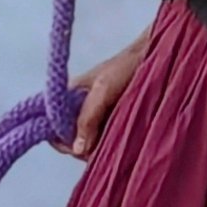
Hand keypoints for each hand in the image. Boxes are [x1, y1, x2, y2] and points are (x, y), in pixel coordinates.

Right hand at [60, 33, 150, 158]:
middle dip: (80, 148)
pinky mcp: (114, 122)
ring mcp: (98, 116)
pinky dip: (108, 146)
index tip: (76, 148)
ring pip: (88, 143)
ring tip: (111, 144)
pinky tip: (117, 144)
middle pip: (69, 139)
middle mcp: (80, 108)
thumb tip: (77, 149)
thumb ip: (88, 119)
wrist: (155, 57)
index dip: (60, 139)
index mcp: (69, 96)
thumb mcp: (103, 90)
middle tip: (97, 150)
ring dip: (96, 148)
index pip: (52, 125)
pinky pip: (104, 140)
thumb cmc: (125, 67)